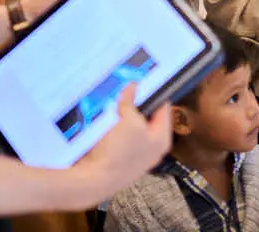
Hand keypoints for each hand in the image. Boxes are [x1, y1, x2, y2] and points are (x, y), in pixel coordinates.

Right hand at [73, 85, 171, 204]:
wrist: (95, 179)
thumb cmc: (119, 155)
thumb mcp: (129, 121)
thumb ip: (131, 103)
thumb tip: (132, 87)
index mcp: (161, 139)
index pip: (164, 109)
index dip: (155, 92)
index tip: (145, 80)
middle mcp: (151, 147)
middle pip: (146, 116)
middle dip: (135, 103)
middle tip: (126, 90)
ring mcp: (135, 152)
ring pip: (130, 124)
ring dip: (121, 114)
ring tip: (113, 103)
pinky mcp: (120, 155)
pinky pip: (118, 133)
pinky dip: (112, 124)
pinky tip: (104, 118)